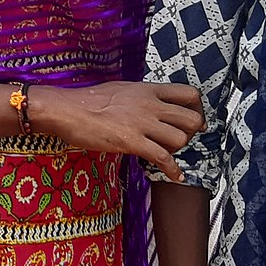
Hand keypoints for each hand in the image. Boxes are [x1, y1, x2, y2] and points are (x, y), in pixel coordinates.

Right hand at [35, 82, 203, 180]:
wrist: (68, 110)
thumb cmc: (88, 101)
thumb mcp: (121, 90)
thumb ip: (141, 96)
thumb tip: (151, 104)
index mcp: (148, 90)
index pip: (190, 94)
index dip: (197, 109)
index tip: (191, 120)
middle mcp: (150, 105)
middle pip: (192, 119)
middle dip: (191, 133)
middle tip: (180, 140)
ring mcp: (142, 123)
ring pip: (181, 139)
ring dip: (178, 151)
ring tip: (166, 154)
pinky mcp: (133, 142)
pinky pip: (164, 158)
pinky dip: (173, 170)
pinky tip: (174, 175)